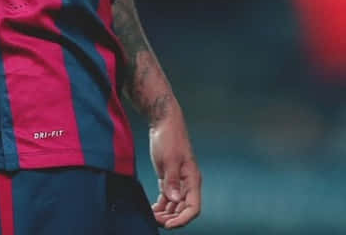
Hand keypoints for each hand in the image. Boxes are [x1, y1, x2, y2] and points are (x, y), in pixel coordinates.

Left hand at [149, 98, 201, 227]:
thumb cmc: (169, 137)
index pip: (193, 208)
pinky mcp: (169, 178)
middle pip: (183, 210)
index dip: (182, 219)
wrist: (163, 121)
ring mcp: (178, 181)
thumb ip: (172, 180)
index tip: (168, 224)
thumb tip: (175, 200)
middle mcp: (187, 183)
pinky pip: (167, 198)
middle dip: (171, 219)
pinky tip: (153, 210)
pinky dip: (161, 206)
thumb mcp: (169, 158)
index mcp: (192, 179)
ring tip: (152, 217)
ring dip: (165, 214)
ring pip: (175, 206)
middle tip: (155, 221)